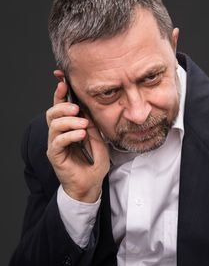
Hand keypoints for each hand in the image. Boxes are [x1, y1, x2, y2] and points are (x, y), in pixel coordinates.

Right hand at [46, 72, 109, 201]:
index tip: (63, 81)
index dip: (60, 92)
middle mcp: (60, 133)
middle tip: (77, 109)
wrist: (91, 184)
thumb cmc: (94, 162)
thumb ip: (92, 125)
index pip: (61, 106)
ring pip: (53, 124)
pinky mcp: (55, 155)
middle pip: (52, 112)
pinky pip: (58, 141)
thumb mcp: (98, 139)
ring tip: (83, 124)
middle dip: (63, 106)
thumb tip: (87, 112)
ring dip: (69, 121)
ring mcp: (56, 143)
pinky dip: (70, 135)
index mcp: (69, 126)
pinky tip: (81, 135)